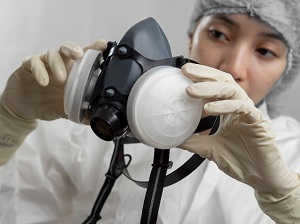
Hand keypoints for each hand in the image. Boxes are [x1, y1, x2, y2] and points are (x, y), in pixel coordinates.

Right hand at [0, 40, 106, 164]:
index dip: (94, 49)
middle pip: (68, 48)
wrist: (24, 108)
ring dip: (57, 64)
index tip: (103, 45)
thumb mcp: (66, 109)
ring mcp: (44, 63)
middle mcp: (59, 63)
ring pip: (51, 54)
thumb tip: (95, 119)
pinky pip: (33, 62)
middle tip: (79, 55)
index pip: (84, 56)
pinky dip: (39, 70)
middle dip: (74, 49)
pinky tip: (43, 81)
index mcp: (72, 71)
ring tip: (62, 79)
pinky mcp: (28, 66)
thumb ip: (80, 112)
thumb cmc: (48, 103)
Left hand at [179, 63, 299, 221]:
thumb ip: (193, 142)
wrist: (260, 177)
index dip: (199, 78)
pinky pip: (242, 107)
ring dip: (210, 88)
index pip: (214, 86)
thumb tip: (173, 138)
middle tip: (185, 71)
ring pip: (231, 90)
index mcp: (228, 109)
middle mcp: (238, 106)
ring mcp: (249, 112)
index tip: (181, 75)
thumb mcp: (209, 149)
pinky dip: (225, 105)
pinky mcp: (258, 121)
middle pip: (222, 81)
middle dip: (203, 74)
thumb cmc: (240, 160)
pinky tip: (209, 108)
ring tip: (191, 90)